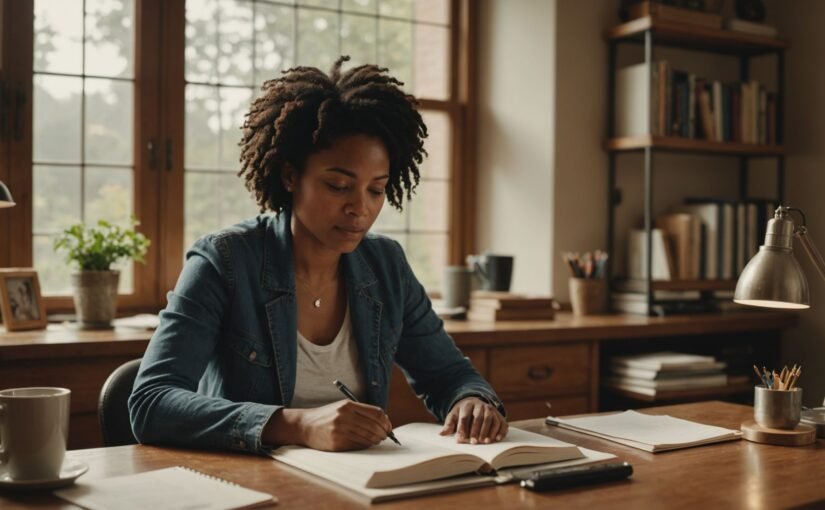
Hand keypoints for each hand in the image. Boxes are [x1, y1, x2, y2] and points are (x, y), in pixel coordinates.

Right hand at [265, 400, 391, 450]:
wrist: (305, 426)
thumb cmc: (327, 416)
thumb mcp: (343, 407)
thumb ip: (361, 412)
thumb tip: (383, 422)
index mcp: (348, 405)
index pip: (376, 413)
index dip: (386, 422)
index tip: (388, 427)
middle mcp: (345, 416)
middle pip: (374, 426)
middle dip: (383, 433)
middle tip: (384, 436)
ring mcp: (340, 430)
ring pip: (368, 438)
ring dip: (375, 441)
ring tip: (375, 441)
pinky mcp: (337, 443)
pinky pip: (358, 446)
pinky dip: (365, 446)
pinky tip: (364, 444)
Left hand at [439, 397, 507, 443]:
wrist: (474, 403)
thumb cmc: (462, 413)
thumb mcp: (454, 416)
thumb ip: (449, 425)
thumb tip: (441, 434)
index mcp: (467, 405)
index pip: (465, 417)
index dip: (463, 429)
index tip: (461, 440)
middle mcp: (480, 405)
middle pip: (479, 418)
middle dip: (476, 431)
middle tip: (474, 442)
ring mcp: (491, 409)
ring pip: (491, 419)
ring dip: (489, 431)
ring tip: (485, 442)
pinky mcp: (499, 415)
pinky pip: (502, 422)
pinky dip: (501, 431)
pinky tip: (497, 439)